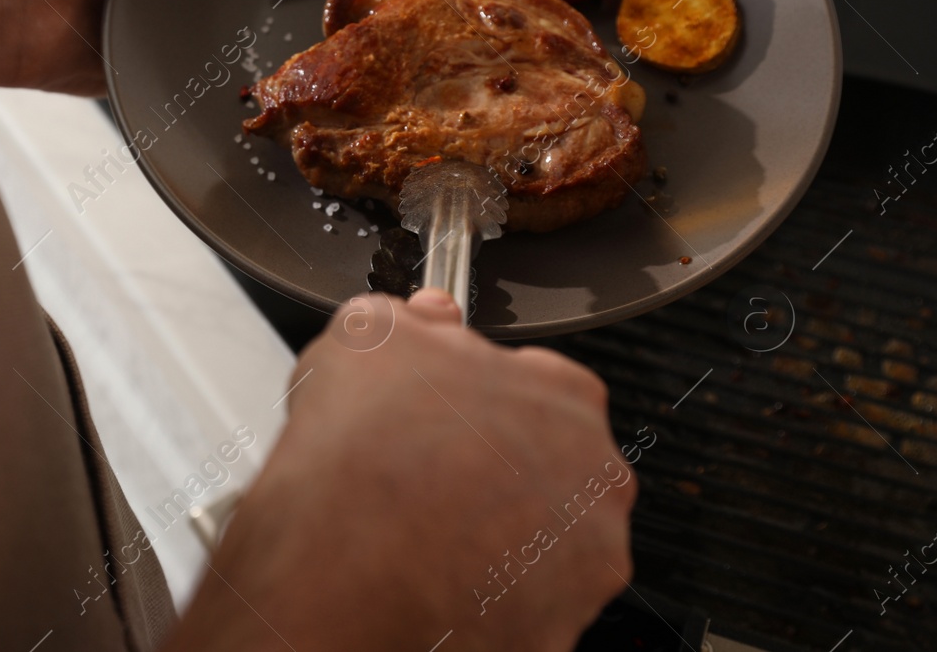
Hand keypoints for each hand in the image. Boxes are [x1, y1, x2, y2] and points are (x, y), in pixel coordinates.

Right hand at [169, 290, 634, 651]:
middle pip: (544, 460)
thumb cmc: (362, 460)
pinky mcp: (553, 632)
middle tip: (422, 469)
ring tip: (417, 528)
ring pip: (537, 538)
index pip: (534, 379)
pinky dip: (479, 593)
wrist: (341, 576)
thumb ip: (411, 317)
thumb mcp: (365, 337)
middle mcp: (595, 484)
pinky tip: (428, 579)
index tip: (437, 406)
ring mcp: (580, 567)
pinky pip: (519, 603)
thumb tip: (427, 316)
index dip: (474, 390)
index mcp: (567, 398)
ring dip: (490, 530)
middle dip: (490, 462)